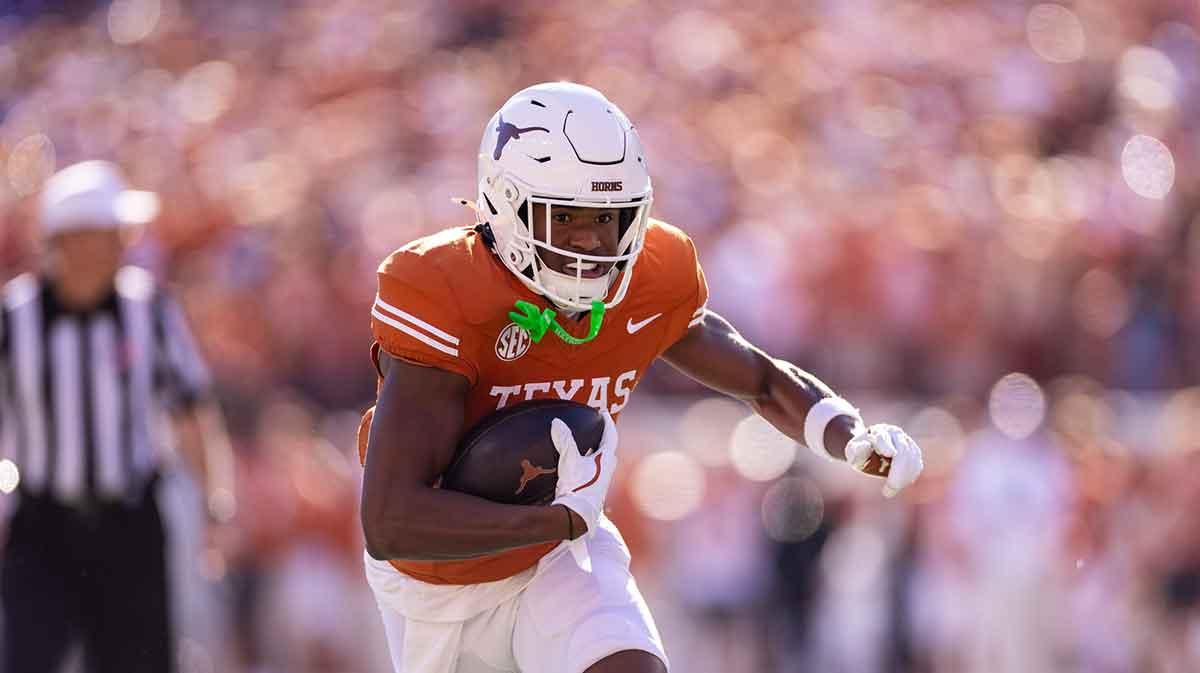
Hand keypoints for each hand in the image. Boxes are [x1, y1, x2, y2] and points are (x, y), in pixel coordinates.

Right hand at [550, 410, 617, 542]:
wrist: (577, 516)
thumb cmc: (577, 488)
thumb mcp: (569, 462)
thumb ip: (564, 441)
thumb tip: (557, 422)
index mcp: (606, 459)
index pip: (610, 435)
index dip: (607, 422)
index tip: (603, 412)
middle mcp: (608, 469)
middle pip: (609, 447)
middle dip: (604, 435)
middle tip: (597, 425)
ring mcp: (602, 480)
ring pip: (603, 459)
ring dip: (597, 449)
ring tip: (588, 442)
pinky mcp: (595, 488)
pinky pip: (596, 468)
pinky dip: (590, 460)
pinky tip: (579, 463)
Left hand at [844, 424, 923, 497]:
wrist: (870, 451)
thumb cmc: (859, 452)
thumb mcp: (852, 452)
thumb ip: (856, 451)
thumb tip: (865, 445)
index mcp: (879, 431)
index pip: (883, 437)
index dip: (886, 444)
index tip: (890, 453)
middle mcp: (895, 434)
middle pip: (902, 450)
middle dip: (898, 471)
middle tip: (888, 490)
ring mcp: (907, 442)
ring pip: (912, 458)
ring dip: (904, 477)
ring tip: (891, 489)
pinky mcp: (914, 452)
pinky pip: (917, 465)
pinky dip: (910, 476)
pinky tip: (900, 484)